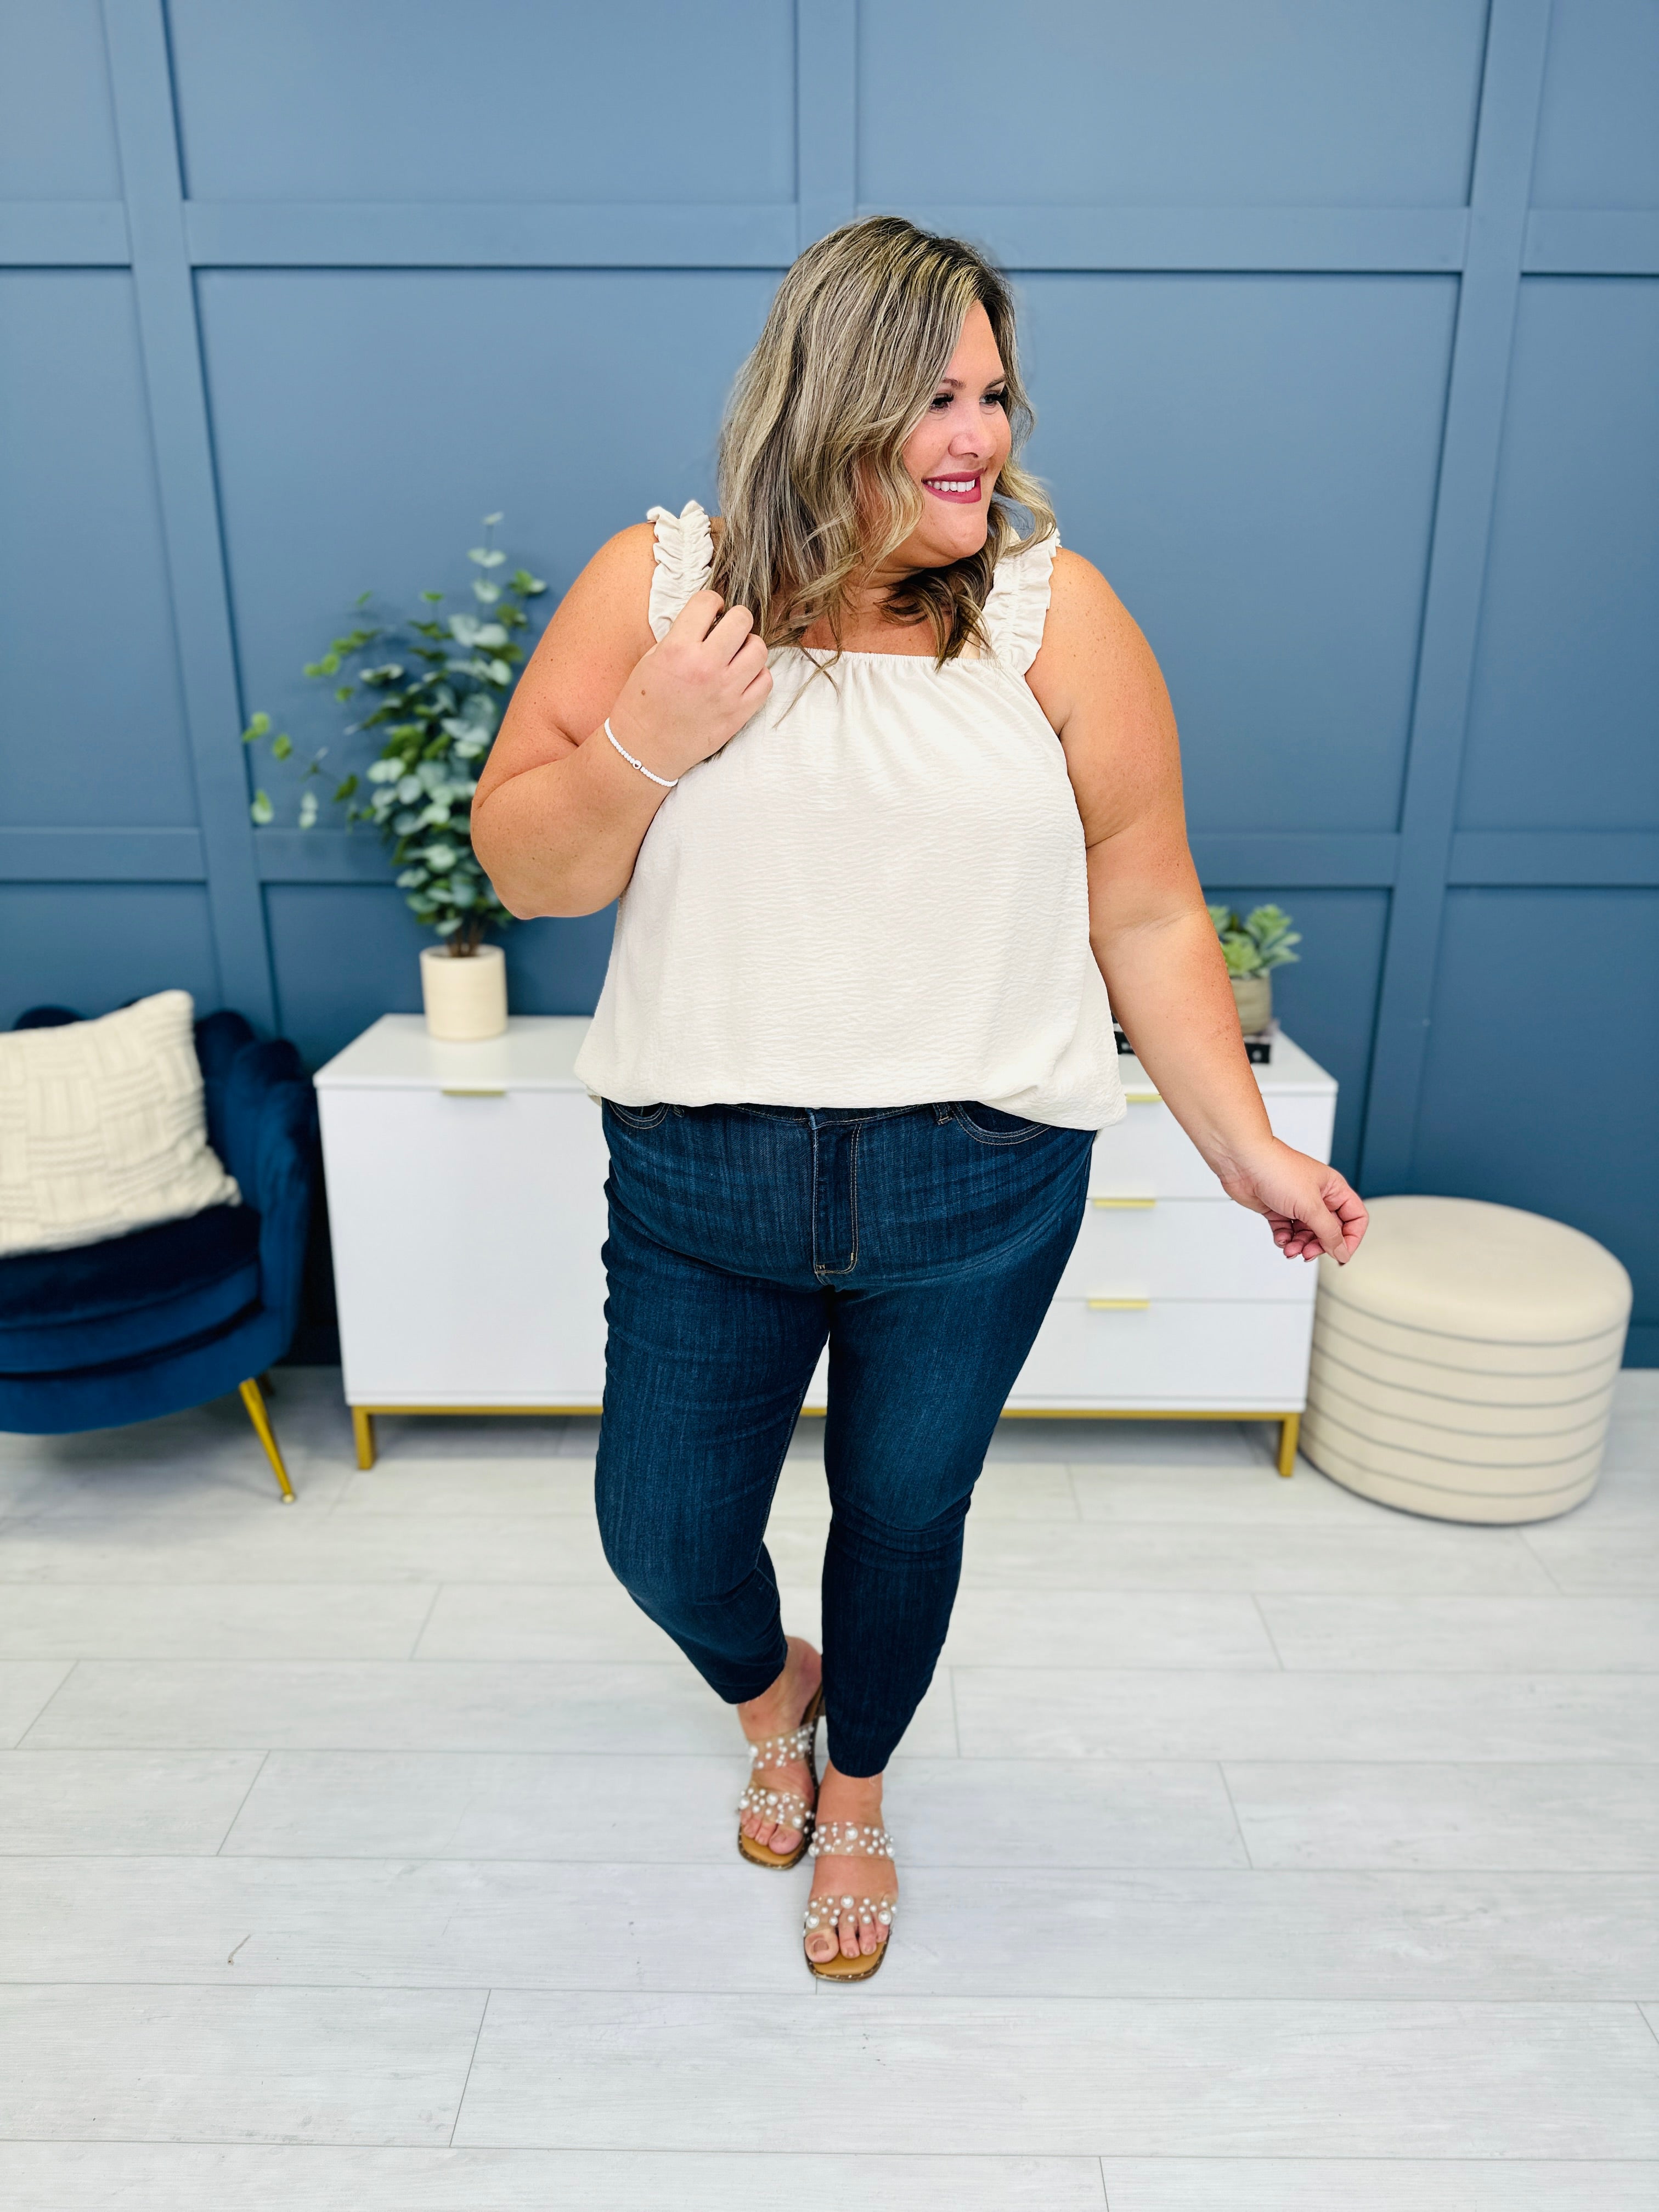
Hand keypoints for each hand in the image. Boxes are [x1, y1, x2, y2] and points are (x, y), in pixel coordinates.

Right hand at [606, 588, 772, 780]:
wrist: (643, 750)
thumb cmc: (641, 704)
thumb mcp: (651, 659)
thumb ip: (681, 636)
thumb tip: (708, 621)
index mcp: (678, 649)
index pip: (707, 602)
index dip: (711, 602)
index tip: (711, 611)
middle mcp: (705, 667)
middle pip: (742, 620)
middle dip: (735, 620)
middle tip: (727, 630)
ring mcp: (726, 692)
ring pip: (759, 649)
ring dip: (749, 646)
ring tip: (736, 655)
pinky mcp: (738, 714)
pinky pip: (765, 682)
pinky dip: (757, 675)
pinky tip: (743, 678)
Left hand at [1217, 1140, 1367, 1263]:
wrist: (1242, 1162)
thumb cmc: (1277, 1170)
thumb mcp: (1310, 1206)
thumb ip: (1328, 1232)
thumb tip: (1341, 1251)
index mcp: (1333, 1189)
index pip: (1355, 1218)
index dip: (1351, 1238)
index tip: (1340, 1253)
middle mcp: (1317, 1196)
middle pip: (1330, 1230)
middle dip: (1320, 1245)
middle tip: (1308, 1252)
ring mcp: (1297, 1203)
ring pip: (1307, 1234)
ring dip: (1300, 1245)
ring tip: (1290, 1249)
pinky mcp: (1277, 1210)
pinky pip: (1287, 1232)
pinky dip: (1284, 1239)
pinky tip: (1280, 1239)